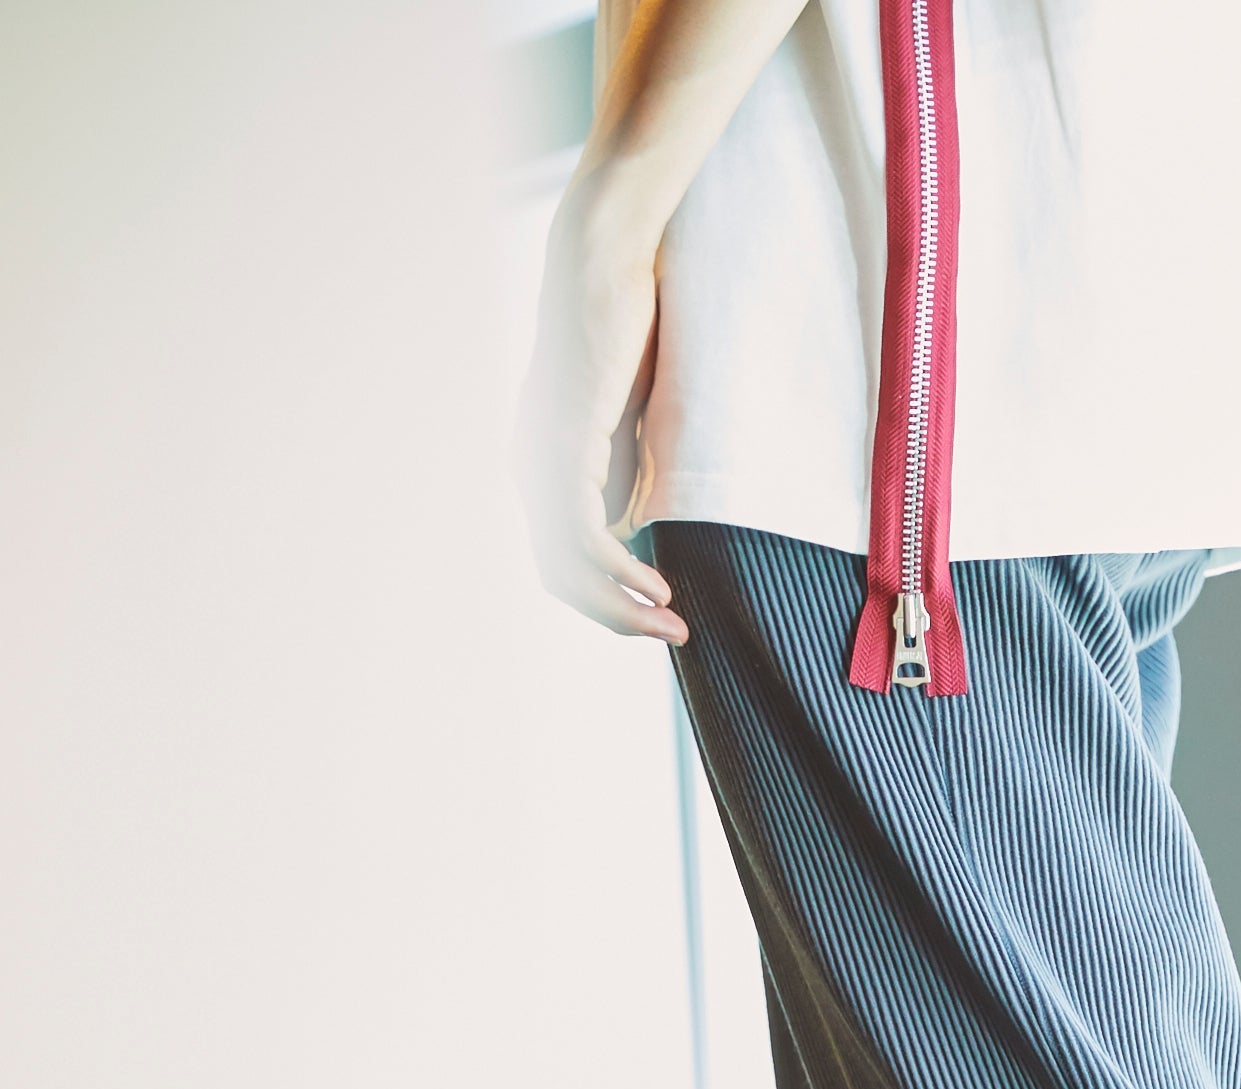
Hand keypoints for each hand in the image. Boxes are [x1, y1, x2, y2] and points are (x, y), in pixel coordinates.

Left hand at [517, 173, 686, 645]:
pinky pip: (582, 536)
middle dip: (616, 618)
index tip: (661, 614)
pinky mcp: (562, 445)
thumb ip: (624, 474)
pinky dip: (617, 572)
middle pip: (559, 578)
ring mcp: (539, 459)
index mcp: (540, 464)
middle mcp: (528, 467)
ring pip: (566, 569)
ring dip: (620, 608)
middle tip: (672, 636)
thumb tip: (633, 530)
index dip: (608, 601)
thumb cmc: (628, 328)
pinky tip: (654, 587)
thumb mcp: (630, 421)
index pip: (562, 560)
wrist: (609, 261)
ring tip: (670, 625)